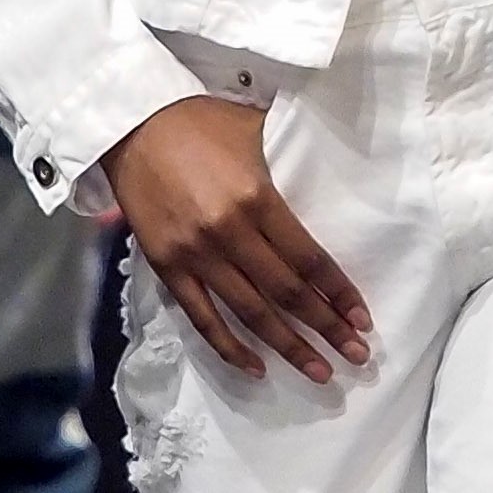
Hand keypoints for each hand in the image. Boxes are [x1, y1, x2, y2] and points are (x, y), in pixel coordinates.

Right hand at [105, 97, 370, 383]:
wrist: (130, 123)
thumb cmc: (199, 121)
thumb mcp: (255, 128)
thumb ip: (291, 156)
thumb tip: (336, 169)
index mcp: (256, 198)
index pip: (308, 259)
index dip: (339, 293)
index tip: (363, 320)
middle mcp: (227, 233)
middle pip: (287, 293)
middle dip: (326, 328)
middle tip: (357, 357)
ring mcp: (194, 255)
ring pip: (250, 314)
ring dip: (288, 347)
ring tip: (320, 372)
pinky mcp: (166, 267)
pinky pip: (202, 318)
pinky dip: (230, 348)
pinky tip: (257, 369)